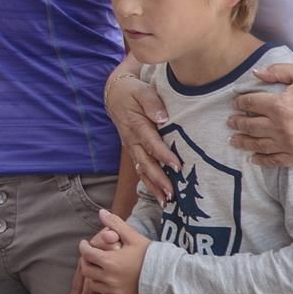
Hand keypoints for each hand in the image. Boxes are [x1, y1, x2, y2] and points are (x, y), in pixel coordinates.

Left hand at [77, 210, 149, 293]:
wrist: (167, 276)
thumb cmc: (150, 255)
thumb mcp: (133, 237)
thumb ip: (115, 224)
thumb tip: (102, 212)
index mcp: (109, 261)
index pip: (86, 254)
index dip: (84, 247)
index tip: (85, 243)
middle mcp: (108, 277)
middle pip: (86, 270)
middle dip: (86, 261)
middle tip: (90, 255)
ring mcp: (114, 290)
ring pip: (93, 283)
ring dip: (92, 275)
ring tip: (98, 267)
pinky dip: (102, 287)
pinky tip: (108, 280)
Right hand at [106, 69, 178, 201]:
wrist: (115, 94)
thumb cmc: (133, 92)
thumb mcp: (142, 91)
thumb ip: (152, 102)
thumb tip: (163, 118)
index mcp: (136, 125)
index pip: (151, 142)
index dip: (163, 155)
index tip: (177, 167)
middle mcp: (132, 140)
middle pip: (145, 163)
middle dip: (158, 179)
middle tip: (172, 193)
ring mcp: (132, 148)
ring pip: (142, 170)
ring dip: (154, 186)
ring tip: (167, 201)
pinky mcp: (134, 152)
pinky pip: (141, 170)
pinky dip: (150, 184)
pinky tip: (160, 196)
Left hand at [230, 61, 292, 166]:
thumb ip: (278, 72)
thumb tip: (255, 73)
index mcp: (279, 105)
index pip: (250, 103)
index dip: (240, 102)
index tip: (236, 103)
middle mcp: (280, 126)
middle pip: (250, 125)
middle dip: (237, 122)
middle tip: (230, 121)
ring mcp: (288, 143)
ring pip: (257, 144)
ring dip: (243, 142)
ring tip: (234, 140)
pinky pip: (274, 160)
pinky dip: (261, 160)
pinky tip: (253, 159)